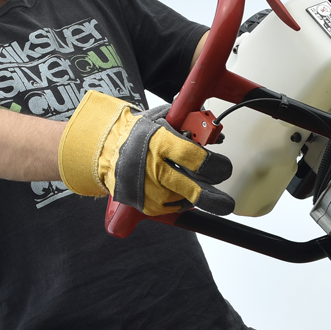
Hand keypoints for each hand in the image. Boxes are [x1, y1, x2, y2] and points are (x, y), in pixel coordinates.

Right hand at [58, 92, 233, 215]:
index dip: (217, 166)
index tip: (224, 168)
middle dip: (215, 199)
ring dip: (194, 194)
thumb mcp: (161, 120)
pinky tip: (175, 189)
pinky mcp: (146, 206)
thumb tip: (215, 134)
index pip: (197, 159)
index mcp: (160, 144)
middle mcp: (155, 170)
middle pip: (195, 192)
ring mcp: (150, 191)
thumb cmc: (137, 134)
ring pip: (186, 201)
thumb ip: (188, 125)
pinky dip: (179, 201)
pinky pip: (173, 209)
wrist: (104, 152)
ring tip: (188, 182)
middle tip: (226, 202)